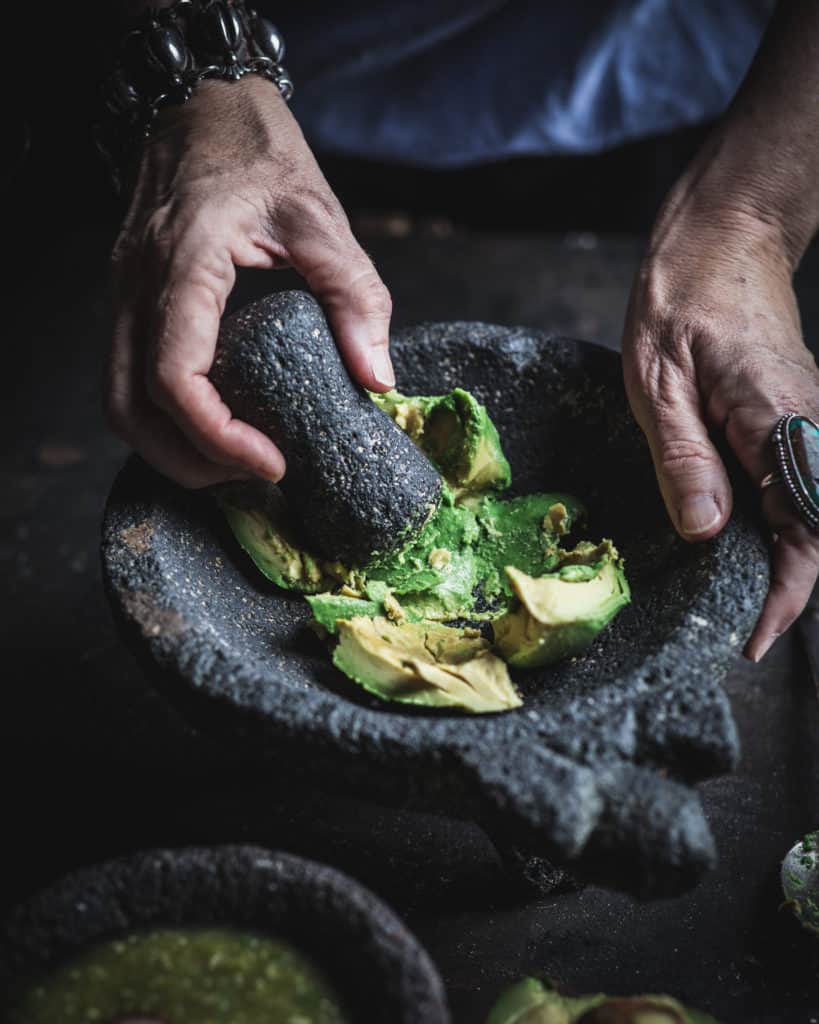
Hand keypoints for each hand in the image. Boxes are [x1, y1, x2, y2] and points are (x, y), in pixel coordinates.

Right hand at [106, 75, 394, 487]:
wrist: (204, 109)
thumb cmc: (260, 155)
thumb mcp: (322, 219)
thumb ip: (356, 296)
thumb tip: (377, 379)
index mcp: (184, 265)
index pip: (176, 379)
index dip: (219, 438)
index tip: (273, 464)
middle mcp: (138, 286)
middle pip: (129, 409)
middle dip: (188, 462)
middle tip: (254, 477)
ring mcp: (123, 294)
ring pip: (117, 401)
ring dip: (168, 449)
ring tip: (232, 463)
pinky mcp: (129, 301)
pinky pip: (127, 378)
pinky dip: (161, 419)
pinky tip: (212, 425)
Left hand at [623, 193, 818, 660]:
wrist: (723, 238)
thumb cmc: (681, 301)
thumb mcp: (658, 385)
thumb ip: (683, 460)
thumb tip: (704, 532)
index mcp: (779, 423)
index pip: (807, 530)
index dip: (787, 595)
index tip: (754, 638)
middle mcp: (810, 426)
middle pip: (816, 529)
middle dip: (783, 586)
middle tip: (734, 626)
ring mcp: (809, 420)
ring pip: (808, 510)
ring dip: (778, 557)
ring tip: (730, 592)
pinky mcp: (794, 415)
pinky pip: (794, 482)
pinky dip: (772, 521)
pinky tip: (732, 535)